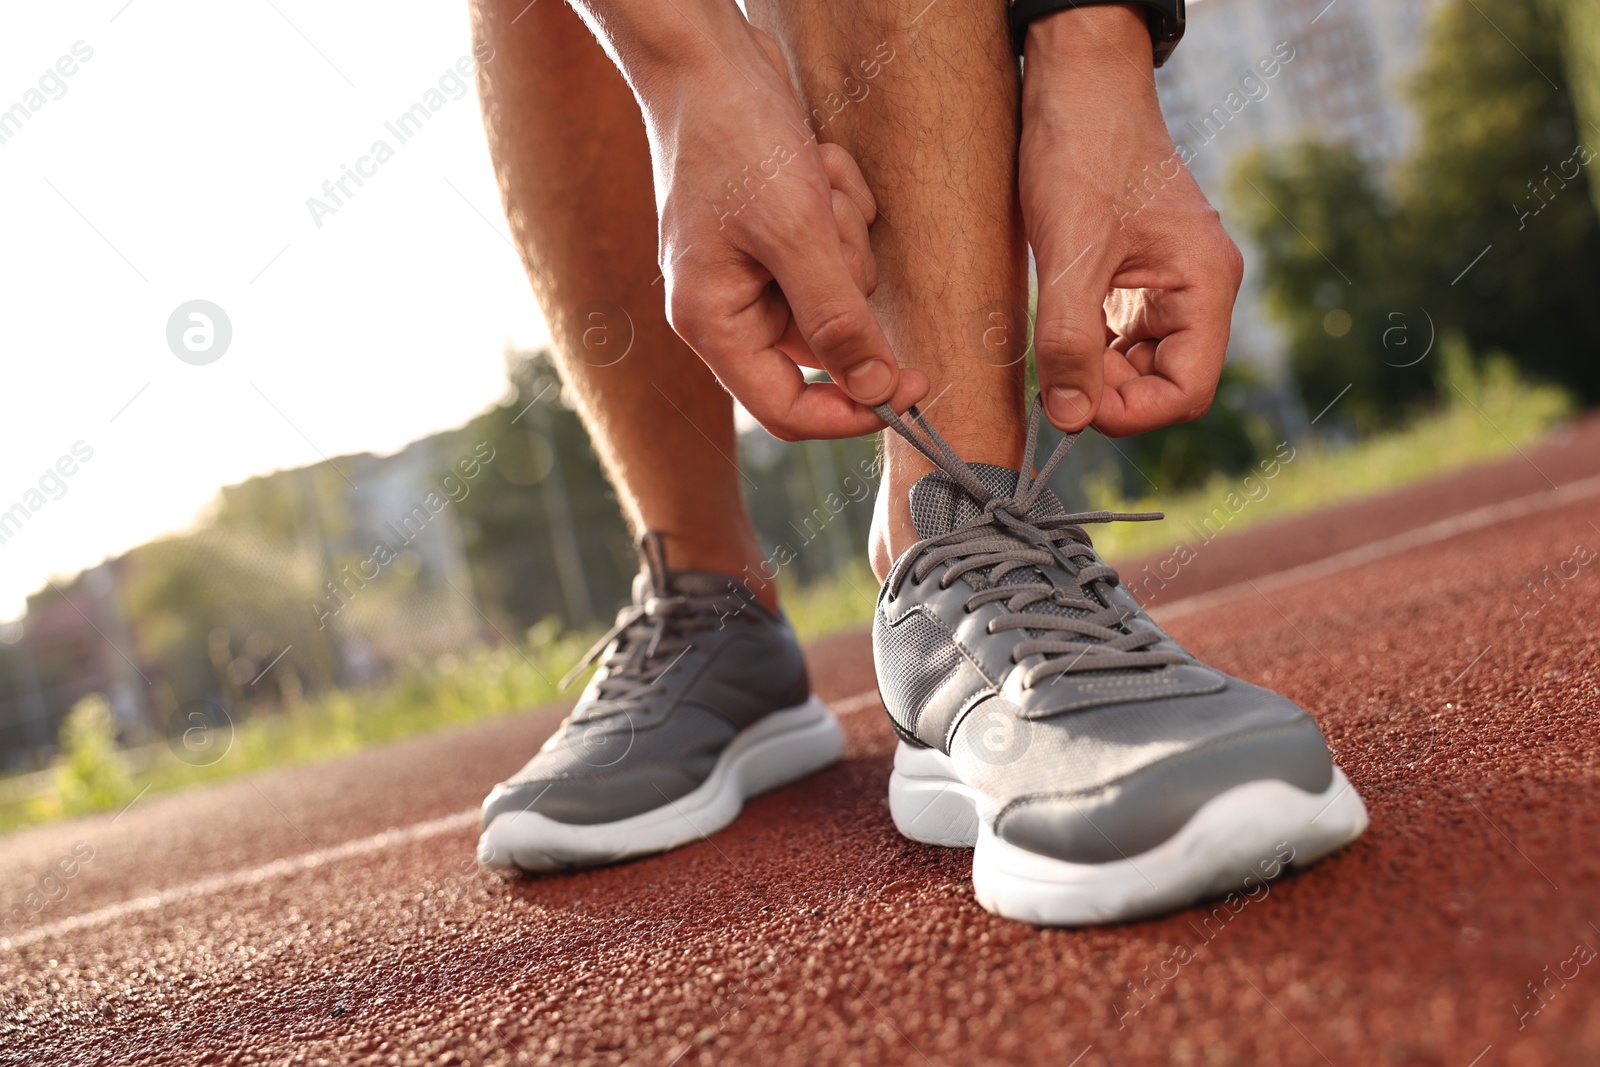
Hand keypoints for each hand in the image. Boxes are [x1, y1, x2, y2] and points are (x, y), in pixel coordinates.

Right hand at [622, 13, 926, 438]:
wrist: (708, 54)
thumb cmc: (733, 137)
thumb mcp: (795, 232)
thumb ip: (838, 320)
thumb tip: (878, 391)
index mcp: (713, 323)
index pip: (786, 409)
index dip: (852, 410)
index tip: (913, 388)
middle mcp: (728, 306)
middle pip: (823, 341)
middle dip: (844, 277)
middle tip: (828, 221)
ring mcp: (752, 270)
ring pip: (841, 287)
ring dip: (844, 231)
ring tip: (813, 180)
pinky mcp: (777, 234)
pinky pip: (837, 245)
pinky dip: (840, 204)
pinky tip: (814, 165)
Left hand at [1019, 4, 1242, 435]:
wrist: (1076, 82)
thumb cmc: (1082, 149)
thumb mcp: (1069, 251)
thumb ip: (1070, 339)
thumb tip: (1070, 418)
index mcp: (1204, 284)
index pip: (1188, 392)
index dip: (1133, 414)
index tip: (1074, 408)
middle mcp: (1197, 290)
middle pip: (1163, 384)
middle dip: (1108, 393)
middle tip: (1051, 379)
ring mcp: (1167, 285)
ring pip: (1137, 366)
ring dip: (1093, 372)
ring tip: (1050, 350)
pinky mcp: (1135, 278)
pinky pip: (1119, 337)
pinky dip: (1086, 347)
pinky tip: (1056, 329)